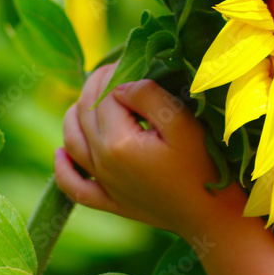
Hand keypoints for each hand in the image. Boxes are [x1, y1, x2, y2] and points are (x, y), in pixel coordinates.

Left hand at [53, 64, 247, 238]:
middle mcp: (102, 164)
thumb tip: (120, 86)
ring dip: (75, 113)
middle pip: (84, 112)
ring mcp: (103, 185)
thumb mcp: (183, 124)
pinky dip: (62, 168)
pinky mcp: (110, 203)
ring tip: (93, 96)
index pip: (105, 95)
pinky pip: (73, 186)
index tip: (131, 58)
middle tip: (116, 69)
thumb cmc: (204, 165)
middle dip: (95, 85)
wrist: (214, 215)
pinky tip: (60, 153)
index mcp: (118, 142)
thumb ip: (149, 97)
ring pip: (71, 141)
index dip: (115, 71)